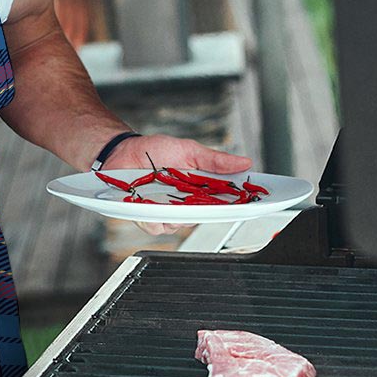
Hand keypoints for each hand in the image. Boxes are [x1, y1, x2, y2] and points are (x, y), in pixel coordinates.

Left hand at [103, 134, 252, 236]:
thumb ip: (215, 160)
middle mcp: (186, 204)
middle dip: (205, 209)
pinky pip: (156, 226)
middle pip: (205, 217)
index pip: (225, 202)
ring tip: (166, 193)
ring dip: (175, 212)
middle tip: (199, 196)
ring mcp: (167, 212)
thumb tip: (244, 162)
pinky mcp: (147, 217)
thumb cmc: (155, 151)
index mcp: (200, 189)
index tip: (253, 203)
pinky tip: (148, 202)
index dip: (239, 205)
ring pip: (180, 225)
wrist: (123, 152)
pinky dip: (153, 216)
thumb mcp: (189, 150)